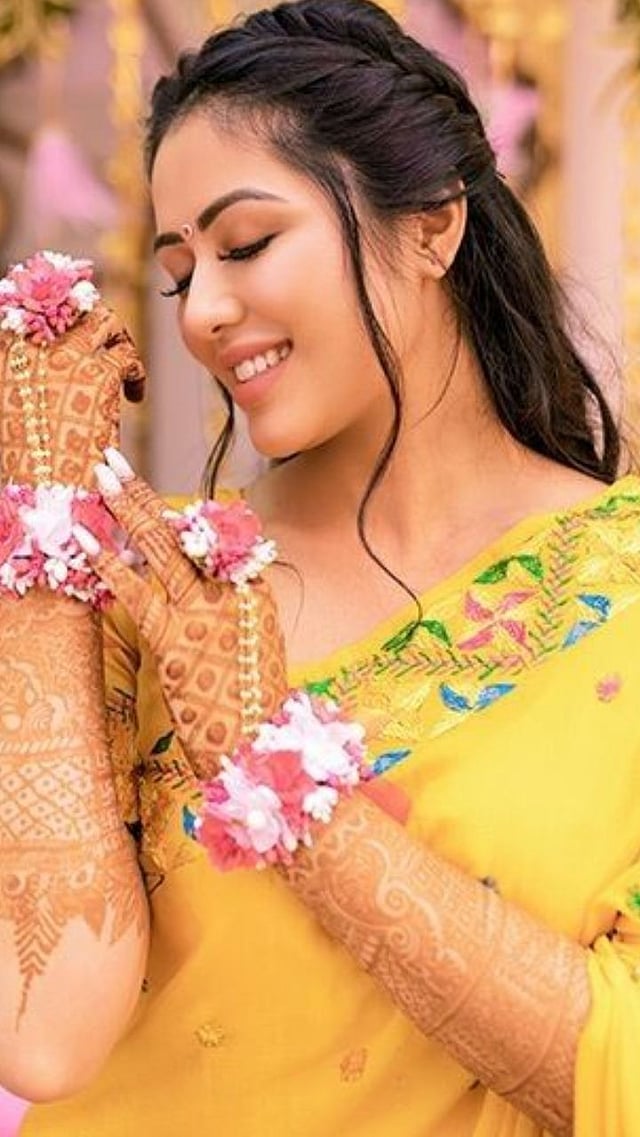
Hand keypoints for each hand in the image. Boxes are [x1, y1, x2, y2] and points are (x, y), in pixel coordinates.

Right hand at [0, 303, 145, 487]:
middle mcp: (36, 347)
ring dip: (118, 337)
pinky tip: (134, 396)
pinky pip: (127, 358)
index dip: (57, 315)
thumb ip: (30, 380)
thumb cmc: (28, 460)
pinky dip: (136, 374)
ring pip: (104, 321)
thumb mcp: (15, 411)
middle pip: (71, 306)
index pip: (32, 311)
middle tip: (107, 338)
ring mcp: (68, 357)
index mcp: (10, 355)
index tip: (72, 328)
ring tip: (124, 362)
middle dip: (93, 316)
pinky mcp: (99, 376)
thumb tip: (47, 376)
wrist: (42, 485)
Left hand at [75, 450, 287, 780]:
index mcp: (253, 592)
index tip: (149, 492)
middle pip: (181, 529)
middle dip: (141, 492)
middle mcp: (230, 592)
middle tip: (112, 460)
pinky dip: (108, 562)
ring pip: (160, 547)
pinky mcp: (174, 640)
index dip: (176, 511)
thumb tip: (208, 591)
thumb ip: (233, 611)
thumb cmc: (255, 707)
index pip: (212, 536)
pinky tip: (86, 537)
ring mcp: (202, 613)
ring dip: (125, 507)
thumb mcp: (256, 649)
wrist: (260, 747)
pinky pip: (136, 591)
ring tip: (98, 476)